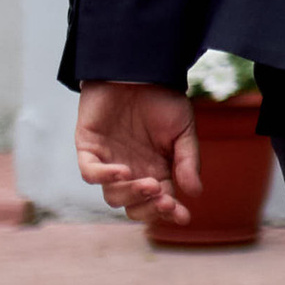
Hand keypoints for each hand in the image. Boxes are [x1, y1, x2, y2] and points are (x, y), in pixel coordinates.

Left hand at [75, 80, 202, 222]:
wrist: (138, 69)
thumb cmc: (162, 97)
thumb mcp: (184, 129)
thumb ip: (188, 160)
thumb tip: (195, 193)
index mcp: (155, 170)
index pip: (159, 202)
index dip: (170, 212)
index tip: (182, 216)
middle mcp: (131, 171)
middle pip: (133, 206)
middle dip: (149, 208)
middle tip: (164, 198)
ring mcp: (108, 162)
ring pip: (113, 196)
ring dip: (131, 194)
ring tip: (149, 183)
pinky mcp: (89, 148)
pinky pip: (90, 173)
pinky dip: (104, 177)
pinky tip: (122, 171)